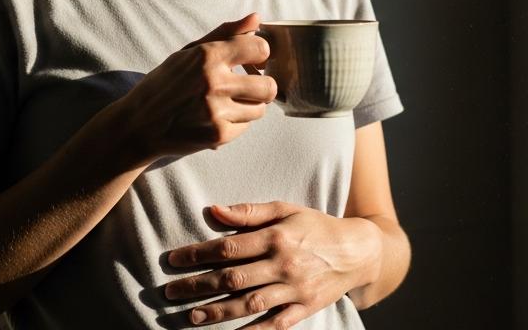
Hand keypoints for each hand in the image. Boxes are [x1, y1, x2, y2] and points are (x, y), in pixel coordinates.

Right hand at [116, 14, 274, 161]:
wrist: (138, 125)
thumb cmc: (164, 84)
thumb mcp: (188, 53)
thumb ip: (225, 34)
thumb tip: (256, 18)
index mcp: (207, 56)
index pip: (260, 48)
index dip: (260, 54)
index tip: (253, 60)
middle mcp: (213, 83)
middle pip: (268, 86)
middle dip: (261, 86)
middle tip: (247, 86)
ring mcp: (216, 111)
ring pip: (260, 109)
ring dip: (249, 106)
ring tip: (228, 103)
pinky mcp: (217, 135)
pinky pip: (245, 127)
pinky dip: (236, 123)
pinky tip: (217, 118)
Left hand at [162, 202, 382, 327]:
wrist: (358, 251)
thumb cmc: (316, 226)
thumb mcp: (286, 209)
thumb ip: (249, 212)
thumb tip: (213, 210)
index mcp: (276, 237)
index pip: (228, 247)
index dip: (197, 254)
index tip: (173, 260)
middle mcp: (283, 264)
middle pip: (232, 278)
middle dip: (198, 286)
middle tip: (170, 293)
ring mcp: (294, 289)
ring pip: (249, 303)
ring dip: (217, 312)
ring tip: (192, 317)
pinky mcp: (304, 309)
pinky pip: (275, 325)